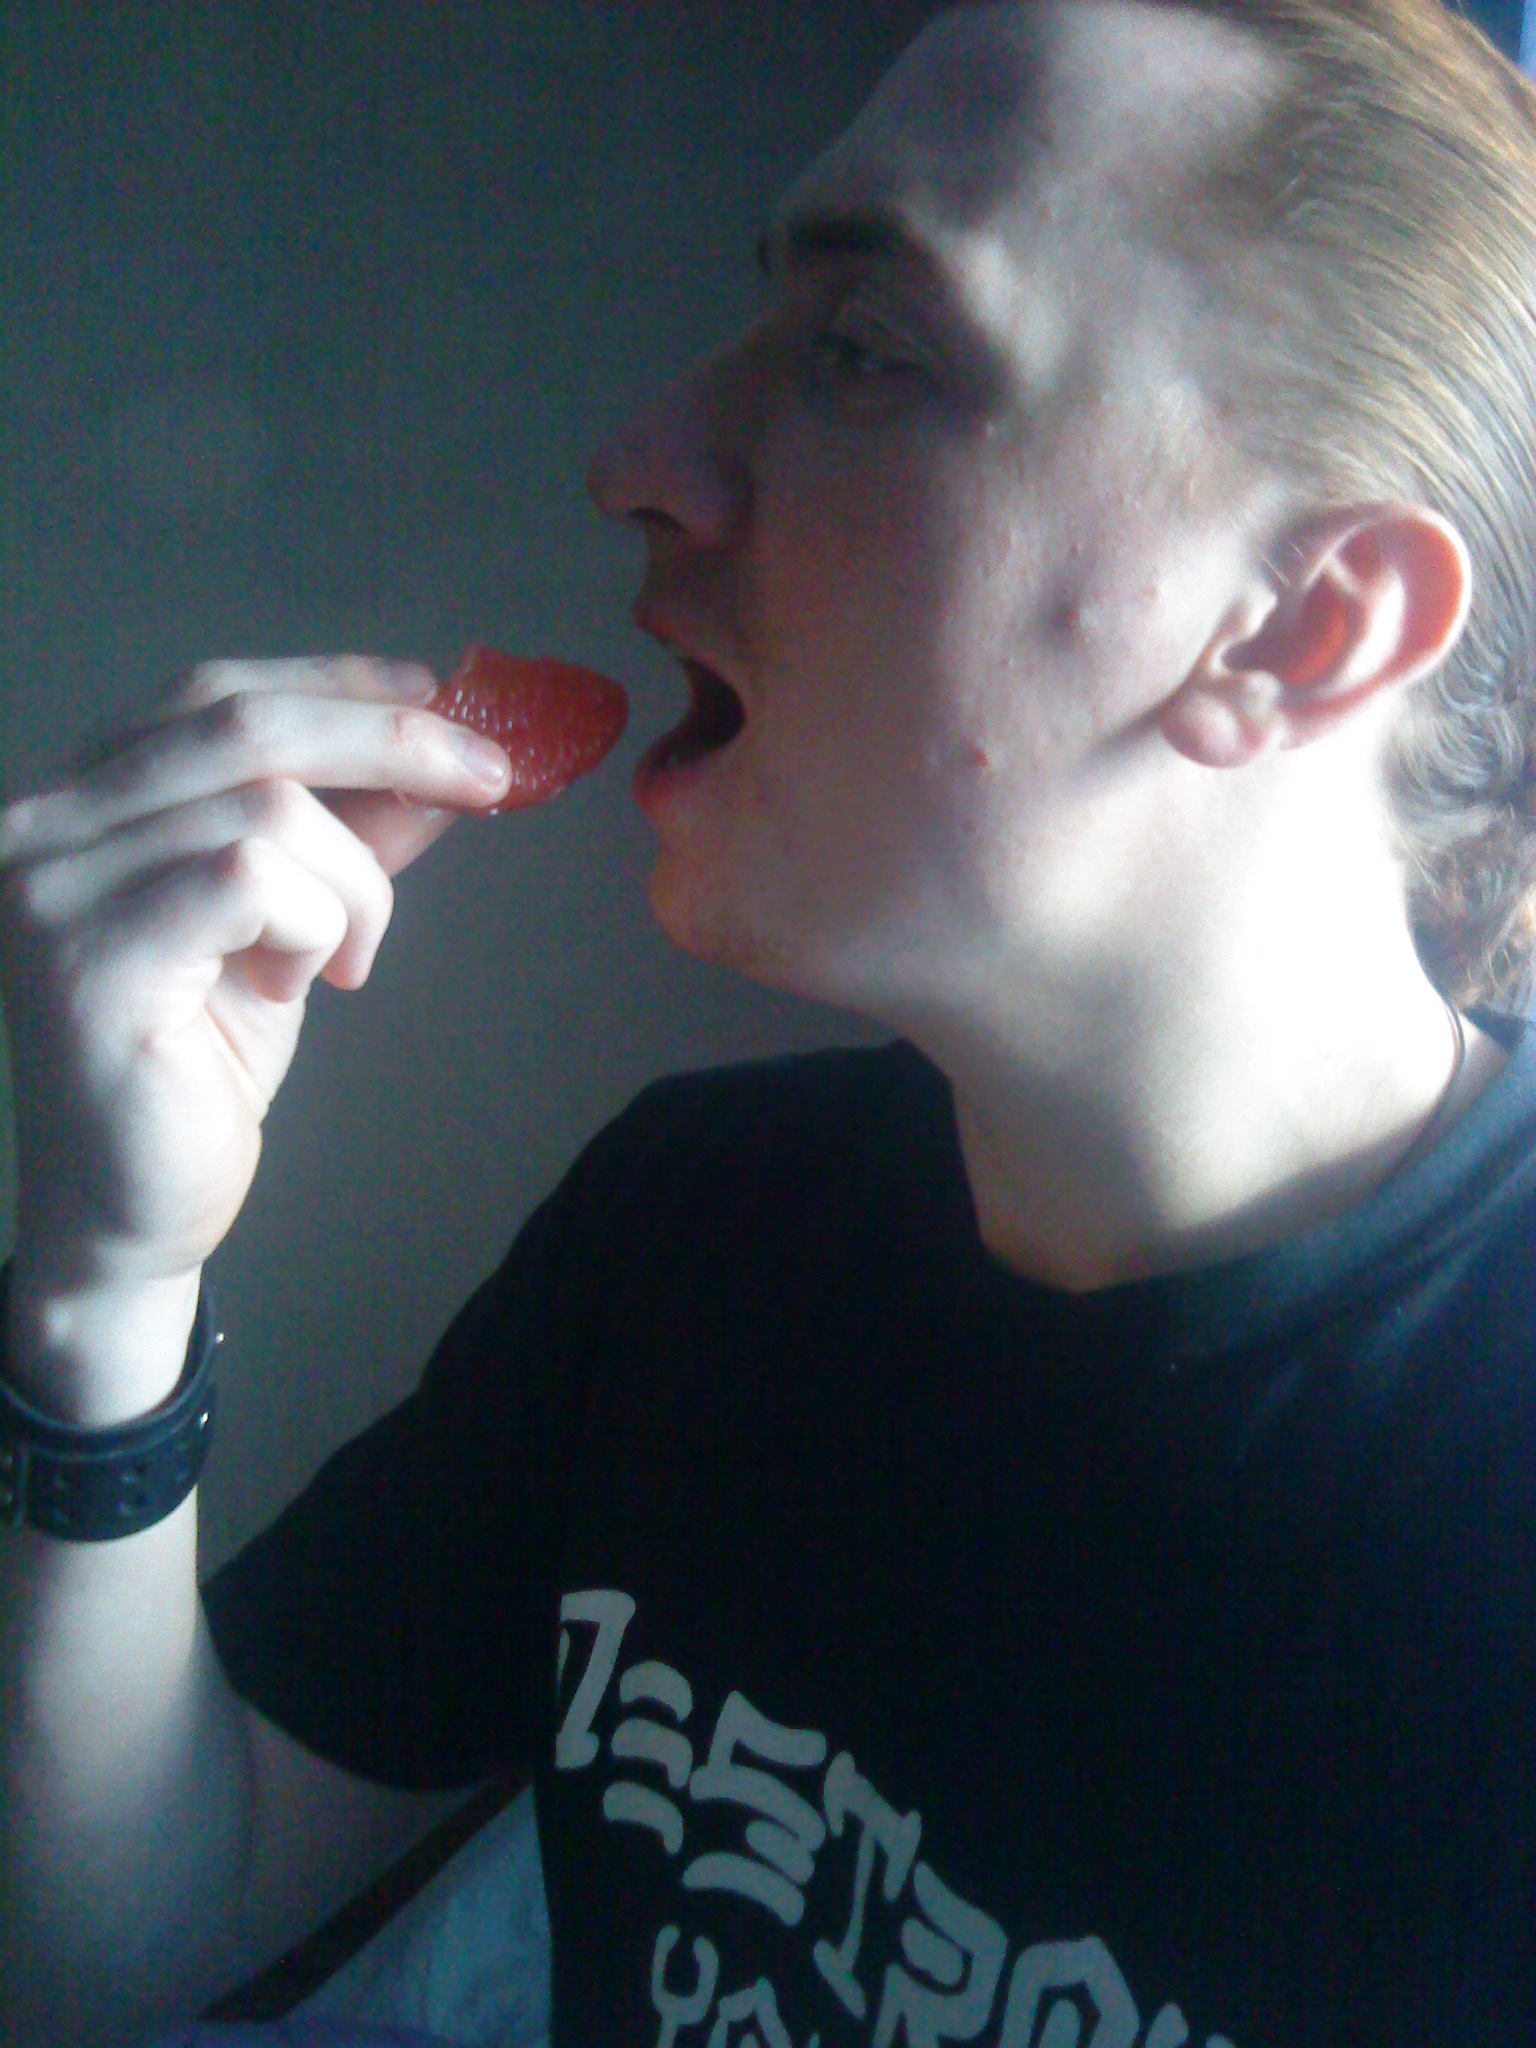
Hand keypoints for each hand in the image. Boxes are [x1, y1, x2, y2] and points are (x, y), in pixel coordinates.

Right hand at [0, 656, 510, 1320]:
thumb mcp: (292, 918)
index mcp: (82, 795)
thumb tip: (448, 757)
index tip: (435, 692)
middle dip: (392, 739)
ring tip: (346, 959)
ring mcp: (48, 884)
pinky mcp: (86, 955)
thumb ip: (349, 830)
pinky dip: (315, 924)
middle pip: (243, 722)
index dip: (335, 683)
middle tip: (492, 779)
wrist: (132, 1209)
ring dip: (355, 885)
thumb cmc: (203, 1064)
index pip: (214, 693)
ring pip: (269, 809)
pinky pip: (250, 879)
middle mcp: (40, 820)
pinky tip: (304, 983)